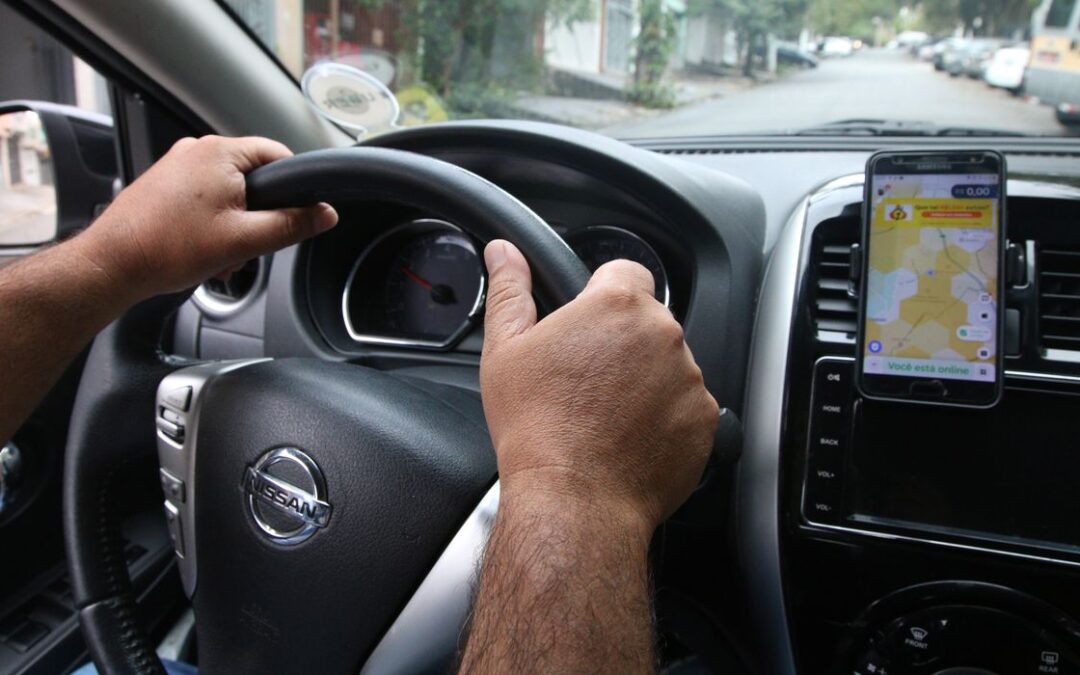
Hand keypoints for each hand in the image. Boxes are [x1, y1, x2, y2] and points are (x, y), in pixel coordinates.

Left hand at [73, 135, 336, 299]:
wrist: (112, 265)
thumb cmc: (165, 248)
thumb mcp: (244, 240)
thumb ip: (291, 225)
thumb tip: (325, 214)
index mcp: (219, 152)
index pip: (279, 156)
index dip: (294, 189)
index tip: (296, 216)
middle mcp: (197, 151)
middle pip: (255, 178)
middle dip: (259, 215)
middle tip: (247, 245)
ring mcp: (178, 166)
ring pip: (230, 192)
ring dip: (235, 224)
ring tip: (219, 253)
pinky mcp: (165, 185)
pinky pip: (206, 199)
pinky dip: (213, 224)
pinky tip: (203, 250)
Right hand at [480, 240, 719, 536]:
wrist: (574, 498)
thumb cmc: (538, 427)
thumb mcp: (506, 350)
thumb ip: (509, 290)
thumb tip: (504, 253)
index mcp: (616, 305)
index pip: (624, 272)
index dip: (602, 295)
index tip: (586, 324)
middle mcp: (663, 334)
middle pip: (647, 321)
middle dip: (622, 342)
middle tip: (586, 379)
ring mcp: (689, 378)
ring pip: (668, 363)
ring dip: (645, 379)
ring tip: (606, 413)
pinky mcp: (704, 420)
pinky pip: (686, 406)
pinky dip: (665, 417)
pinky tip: (629, 436)